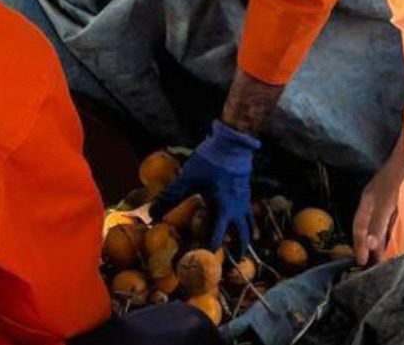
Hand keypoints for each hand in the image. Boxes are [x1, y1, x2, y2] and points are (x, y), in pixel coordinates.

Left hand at [150, 121, 259, 256]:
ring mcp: (245, 198)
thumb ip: (171, 195)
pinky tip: (239, 216)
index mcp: (224, 208)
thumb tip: (153, 213)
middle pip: (243, 233)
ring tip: (243, 243)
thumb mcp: (188, 178)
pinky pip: (248, 209)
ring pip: (249, 222)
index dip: (210, 248)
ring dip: (246, 233)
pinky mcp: (246, 188)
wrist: (233, 143)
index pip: (218, 235)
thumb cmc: (211, 161)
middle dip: (239, 247)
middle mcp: (238, 207)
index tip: (203, 259)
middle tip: (236, 260)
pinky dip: (246, 218)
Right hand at [353, 132, 403, 265]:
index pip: (359, 228)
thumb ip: (377, 223)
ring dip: (381, 240)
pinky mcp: (400, 200)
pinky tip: (396, 239)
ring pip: (380, 224)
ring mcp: (387, 201)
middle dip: (369, 245)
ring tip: (384, 257)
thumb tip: (369, 245)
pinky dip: (391, 232)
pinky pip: (392, 220)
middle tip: (373, 264)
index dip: (359, 244)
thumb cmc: (397, 177)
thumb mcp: (386, 202)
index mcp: (367, 201)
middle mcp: (375, 202)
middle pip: (368, 228)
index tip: (362, 262)